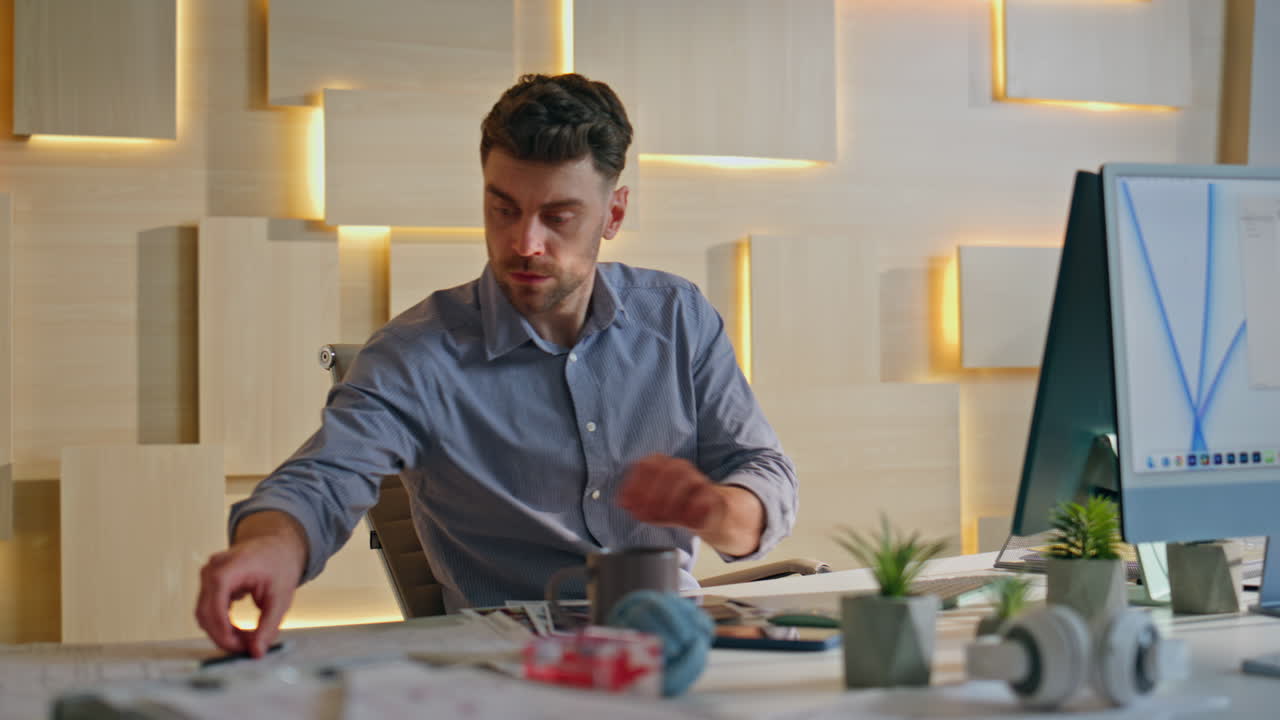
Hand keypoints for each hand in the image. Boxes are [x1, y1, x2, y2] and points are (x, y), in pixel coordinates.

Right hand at [194, 512, 306, 656]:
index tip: (243, 650)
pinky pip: (209, 610)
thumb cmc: (280, 565)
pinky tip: (241, 631)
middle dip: (224, 637)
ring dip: (222, 632)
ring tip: (248, 639)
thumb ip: (268, 626)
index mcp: (228, 569)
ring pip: (204, 615)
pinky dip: (222, 624)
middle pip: (205, 614)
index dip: (225, 634)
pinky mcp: (209, 584)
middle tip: (247, 649)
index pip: (215, 609)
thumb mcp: (281, 597)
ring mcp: (207, 576)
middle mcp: (211, 571)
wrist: (277, 544)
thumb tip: (256, 653)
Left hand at [618, 455, 727, 534]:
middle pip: (668, 470)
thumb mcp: (653, 505)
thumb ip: (638, 503)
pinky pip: (706, 497)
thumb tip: (622, 503)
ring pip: (688, 480)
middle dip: (653, 493)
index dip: (635, 484)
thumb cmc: (677, 506)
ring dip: (672, 500)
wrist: (711, 515)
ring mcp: (700, 481)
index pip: (648, 464)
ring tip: (663, 517)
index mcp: (664, 465)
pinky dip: (694, 508)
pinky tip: (685, 520)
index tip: (626, 503)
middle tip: (644, 513)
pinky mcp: (715, 497)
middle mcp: (682, 468)